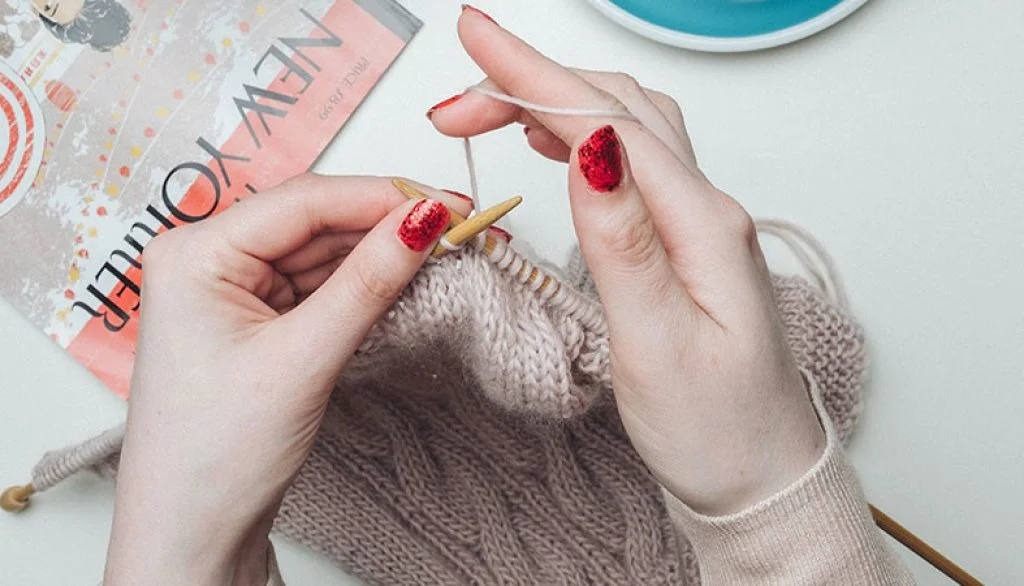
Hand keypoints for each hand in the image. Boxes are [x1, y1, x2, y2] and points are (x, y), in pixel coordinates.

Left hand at [104, 175, 467, 584]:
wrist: (192, 533)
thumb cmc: (214, 456)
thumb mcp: (303, 360)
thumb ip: (367, 284)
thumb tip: (424, 221)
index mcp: (194, 254)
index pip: (304, 202)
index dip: (383, 197)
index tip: (449, 205)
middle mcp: (208, 261)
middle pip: (316, 221)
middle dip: (389, 224)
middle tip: (461, 226)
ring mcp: (233, 290)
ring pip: (323, 252)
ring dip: (381, 254)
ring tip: (445, 251)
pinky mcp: (257, 319)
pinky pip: (320, 285)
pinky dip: (363, 283)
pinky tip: (404, 278)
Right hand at [428, 7, 825, 515]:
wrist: (762, 475)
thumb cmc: (717, 429)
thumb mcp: (658, 344)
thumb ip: (623, 241)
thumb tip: (591, 147)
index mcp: (701, 225)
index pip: (608, 122)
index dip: (534, 75)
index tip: (475, 36)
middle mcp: (706, 210)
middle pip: (615, 109)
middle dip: (532, 81)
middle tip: (455, 94)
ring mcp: (697, 223)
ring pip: (624, 127)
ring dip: (556, 101)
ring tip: (488, 106)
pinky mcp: (683, 242)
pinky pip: (632, 162)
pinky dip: (583, 134)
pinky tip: (554, 143)